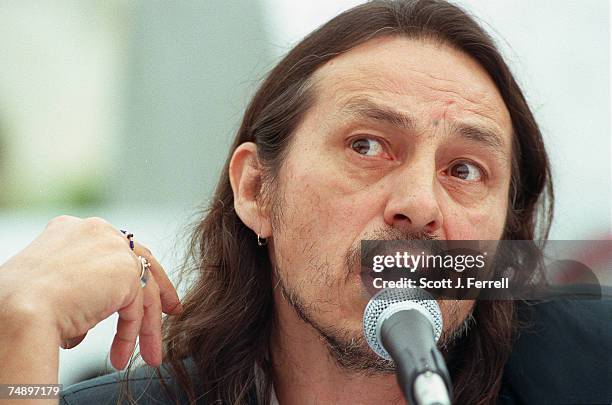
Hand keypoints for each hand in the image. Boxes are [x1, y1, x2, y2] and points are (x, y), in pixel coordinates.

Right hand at [0, 215, 181, 369]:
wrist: (19, 311)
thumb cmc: (17, 305)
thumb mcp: (49, 287)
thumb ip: (78, 290)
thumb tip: (89, 317)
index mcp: (73, 230)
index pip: (113, 250)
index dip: (129, 272)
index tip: (138, 292)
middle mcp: (97, 231)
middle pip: (140, 260)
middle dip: (158, 289)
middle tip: (171, 310)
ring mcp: (113, 248)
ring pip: (142, 289)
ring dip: (146, 326)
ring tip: (148, 355)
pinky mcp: (126, 272)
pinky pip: (138, 308)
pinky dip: (134, 335)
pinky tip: (121, 356)